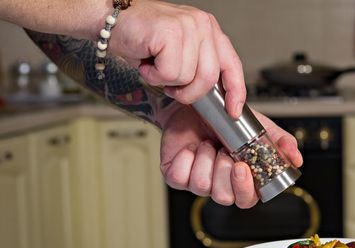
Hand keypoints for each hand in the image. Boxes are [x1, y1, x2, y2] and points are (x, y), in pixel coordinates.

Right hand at [111, 1, 244, 117]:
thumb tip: (217, 97)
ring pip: (188, 77)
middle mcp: (203, 25)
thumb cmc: (143, 39)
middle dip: (189, 92)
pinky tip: (147, 61)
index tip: (233, 110)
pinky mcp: (170, 31)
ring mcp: (188, 26)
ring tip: (155, 65)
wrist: (108, 20)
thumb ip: (200, 67)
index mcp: (210, 30)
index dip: (236, 91)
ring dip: (166, 80)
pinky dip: (155, 75)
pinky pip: (170, 72)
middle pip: (209, 78)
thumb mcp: (180, 53)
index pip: (232, 65)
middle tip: (170, 85)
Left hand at [158, 107, 302, 208]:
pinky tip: (191, 147)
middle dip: (224, 173)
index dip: (245, 188)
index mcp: (241, 180)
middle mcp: (220, 185)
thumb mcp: (260, 128)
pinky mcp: (177, 176)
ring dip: (206, 160)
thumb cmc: (227, 120)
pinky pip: (180, 177)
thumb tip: (296, 158)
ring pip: (202, 187)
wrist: (198, 104)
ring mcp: (197, 183)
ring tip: (208, 143)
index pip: (247, 200)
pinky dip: (186, 158)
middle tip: (225, 152)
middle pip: (225, 198)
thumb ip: (280, 143)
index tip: (242, 168)